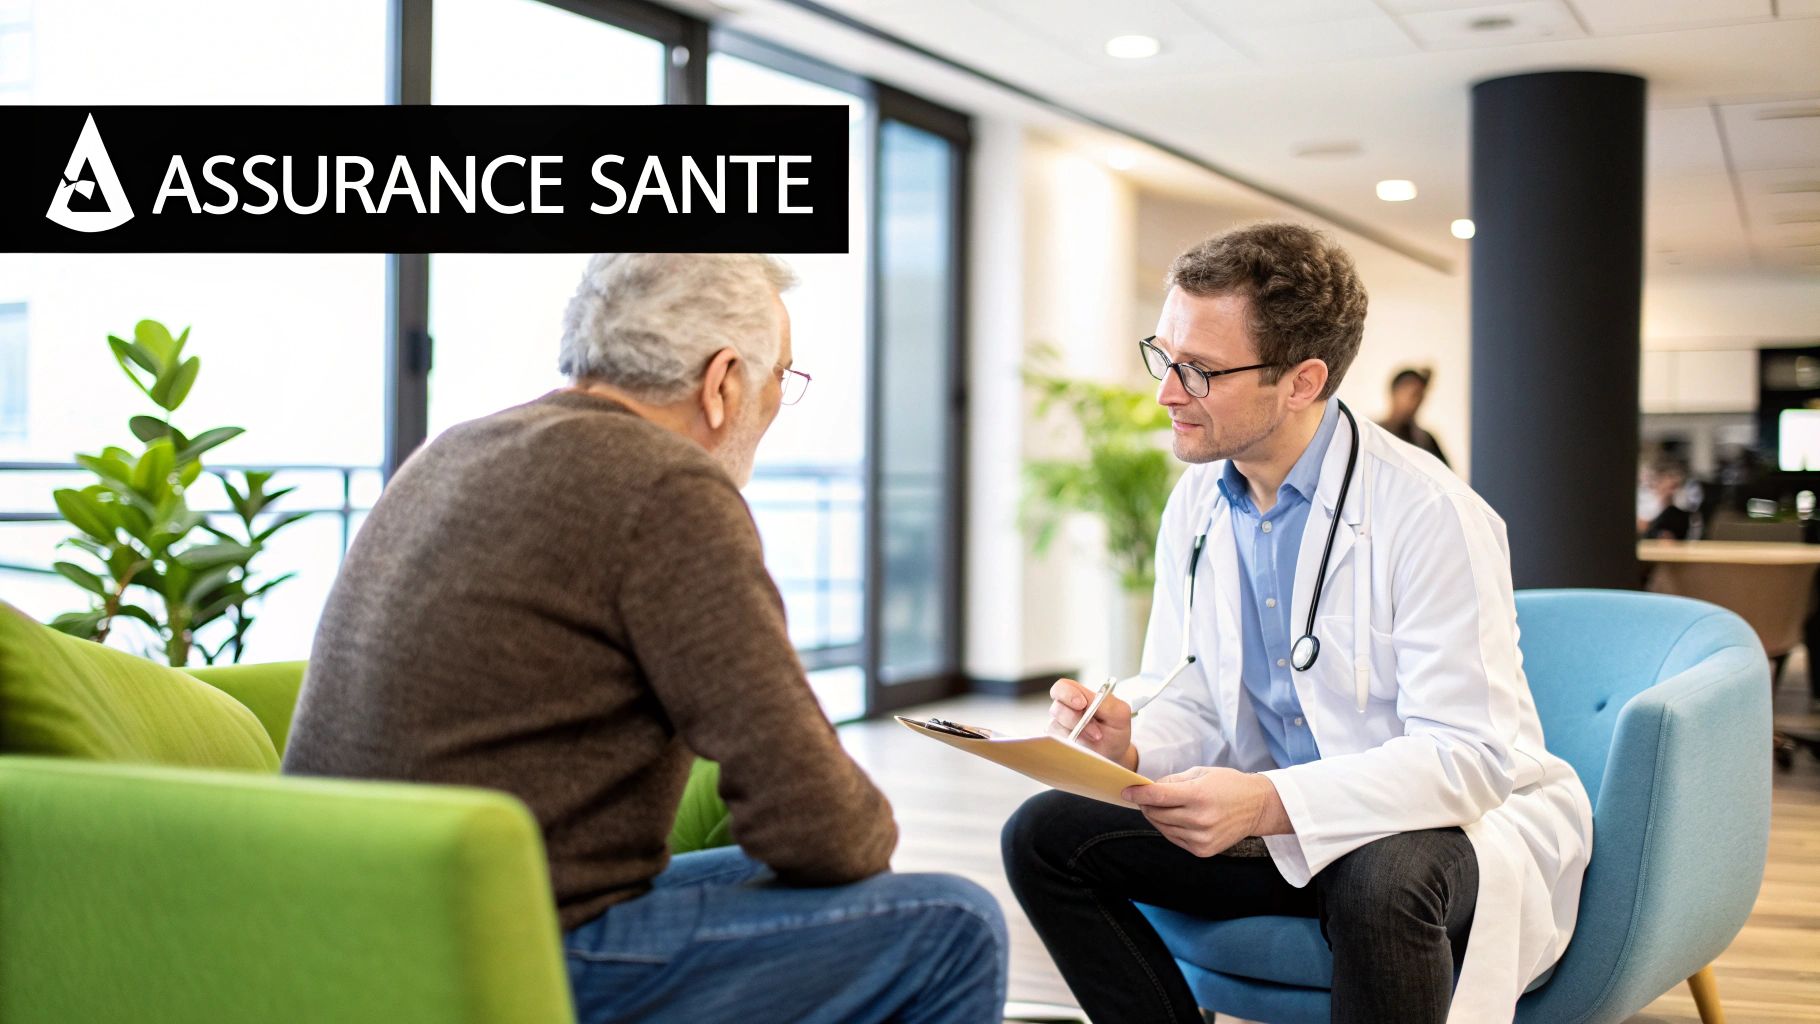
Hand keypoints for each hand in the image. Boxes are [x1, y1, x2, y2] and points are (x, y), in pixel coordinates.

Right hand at [1046, 678, 1134, 768]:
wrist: (1114, 751)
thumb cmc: (1116, 729)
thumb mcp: (1119, 713)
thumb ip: (1104, 703)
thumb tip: (1085, 702)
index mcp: (1080, 694)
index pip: (1063, 686)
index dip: (1068, 694)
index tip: (1082, 704)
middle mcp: (1067, 707)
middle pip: (1057, 706)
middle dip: (1075, 719)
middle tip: (1094, 730)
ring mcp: (1061, 724)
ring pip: (1056, 724)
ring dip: (1078, 732)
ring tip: (1096, 736)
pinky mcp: (1059, 739)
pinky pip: (1058, 739)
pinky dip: (1074, 742)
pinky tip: (1087, 743)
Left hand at [1121, 767, 1288, 857]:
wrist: (1258, 807)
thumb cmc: (1229, 785)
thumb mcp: (1202, 773)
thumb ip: (1173, 782)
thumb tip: (1149, 788)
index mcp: (1199, 796)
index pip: (1159, 796)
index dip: (1139, 794)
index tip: (1126, 791)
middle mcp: (1199, 819)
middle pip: (1157, 813)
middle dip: (1146, 804)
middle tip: (1144, 797)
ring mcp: (1201, 838)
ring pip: (1163, 828)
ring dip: (1156, 817)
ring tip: (1159, 807)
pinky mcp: (1203, 851)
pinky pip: (1175, 839)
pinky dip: (1168, 828)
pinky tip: (1173, 819)